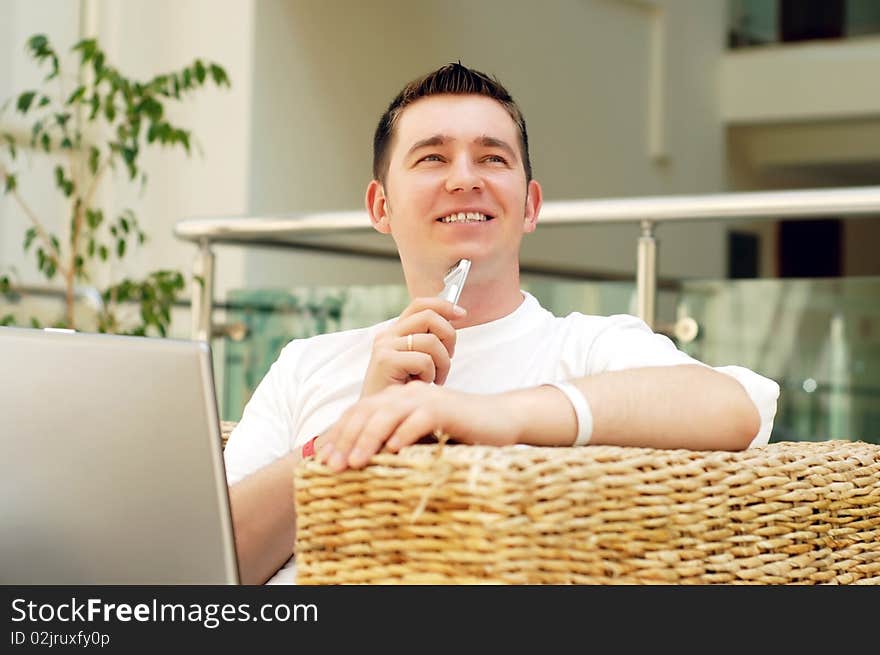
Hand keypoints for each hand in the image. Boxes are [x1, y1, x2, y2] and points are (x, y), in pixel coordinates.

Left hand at [316, 381, 518, 471]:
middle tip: (331, 466)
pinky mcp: (446, 409)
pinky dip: (405, 434)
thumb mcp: (418, 439)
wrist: (499, 420)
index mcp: (396, 399)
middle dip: (346, 439)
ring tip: (354, 462)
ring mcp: (426, 399)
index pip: (358, 413)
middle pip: (367, 412)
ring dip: (368, 438)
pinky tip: (392, 451)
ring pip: (388, 415)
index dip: (338, 435)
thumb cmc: (456, 434)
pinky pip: (420, 419)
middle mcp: (407, 395)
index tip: (321, 461)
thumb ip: (393, 444)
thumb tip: (359, 467)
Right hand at [360, 297, 465, 397]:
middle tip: (448, 358)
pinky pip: (424, 360)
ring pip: (431, 341)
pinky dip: (431, 375)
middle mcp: (388, 335)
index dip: (444, 305)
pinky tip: (423, 385)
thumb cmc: (404, 392)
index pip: (420, 304)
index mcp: (395, 332)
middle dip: (449, 337)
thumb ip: (430, 339)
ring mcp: (385, 346)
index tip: (461, 314)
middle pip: (429, 317)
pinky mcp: (386, 361)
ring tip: (436, 379)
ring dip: (442, 363)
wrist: (380, 418)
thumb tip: (455, 317)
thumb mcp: (418, 361)